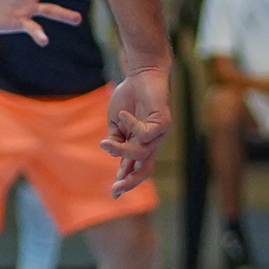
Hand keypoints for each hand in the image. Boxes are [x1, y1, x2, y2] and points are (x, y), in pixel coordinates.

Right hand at [102, 65, 170, 195]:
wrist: (142, 74)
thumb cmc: (129, 96)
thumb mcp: (114, 121)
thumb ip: (114, 137)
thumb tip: (110, 150)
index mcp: (138, 143)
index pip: (133, 167)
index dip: (124, 180)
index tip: (113, 194)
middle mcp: (151, 142)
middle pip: (145, 169)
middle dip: (131, 181)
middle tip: (117, 188)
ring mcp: (159, 134)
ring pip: (141, 153)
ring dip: (121, 150)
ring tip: (105, 142)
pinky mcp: (163, 123)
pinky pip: (145, 133)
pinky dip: (132, 125)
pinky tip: (124, 115)